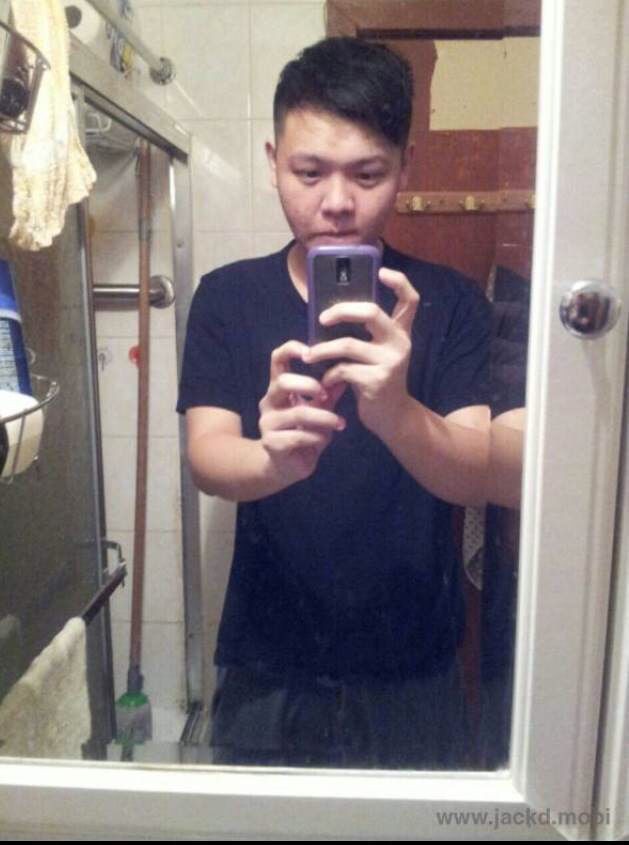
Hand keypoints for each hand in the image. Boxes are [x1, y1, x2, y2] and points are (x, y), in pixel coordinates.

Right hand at [258, 340, 346, 484]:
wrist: (287, 467)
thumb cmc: (304, 434)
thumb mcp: (320, 410)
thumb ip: (330, 393)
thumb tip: (346, 371)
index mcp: (279, 389)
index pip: (277, 360)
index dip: (291, 349)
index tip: (310, 350)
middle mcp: (269, 402)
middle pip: (283, 382)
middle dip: (310, 385)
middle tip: (327, 395)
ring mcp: (268, 423)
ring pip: (297, 413)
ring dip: (323, 417)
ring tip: (339, 423)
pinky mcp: (272, 443)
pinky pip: (299, 436)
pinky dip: (317, 437)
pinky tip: (325, 440)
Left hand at [303, 268, 419, 436]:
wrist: (392, 417)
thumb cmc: (375, 381)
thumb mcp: (376, 355)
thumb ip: (364, 335)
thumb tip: (328, 314)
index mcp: (400, 333)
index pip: (409, 300)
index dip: (399, 282)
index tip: (382, 272)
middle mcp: (400, 343)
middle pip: (371, 312)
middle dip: (341, 311)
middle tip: (322, 319)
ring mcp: (390, 362)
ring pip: (347, 344)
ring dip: (322, 350)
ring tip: (309, 356)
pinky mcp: (378, 381)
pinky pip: (342, 370)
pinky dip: (328, 376)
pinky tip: (325, 383)